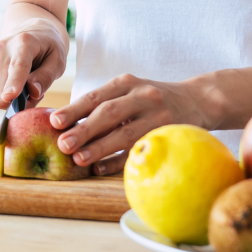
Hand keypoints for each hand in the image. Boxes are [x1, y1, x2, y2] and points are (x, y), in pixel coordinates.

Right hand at [0, 22, 66, 109]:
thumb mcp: (58, 60)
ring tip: (30, 84)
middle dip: (19, 100)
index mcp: (24, 42)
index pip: (17, 66)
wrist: (33, 31)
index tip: (9, 97)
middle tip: (38, 94)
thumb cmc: (48, 47)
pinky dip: (8, 93)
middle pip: (3, 86)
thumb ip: (47, 76)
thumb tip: (33, 92)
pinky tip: (20, 83)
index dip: (13, 83)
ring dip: (15, 96)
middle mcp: (3, 48)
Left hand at [50, 74, 212, 175]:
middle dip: (84, 129)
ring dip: (100, 148)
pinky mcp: (168, 134)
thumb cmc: (151, 100)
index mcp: (127, 82)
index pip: (96, 96)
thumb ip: (104, 104)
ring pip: (125, 133)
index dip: (74, 109)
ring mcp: (158, 116)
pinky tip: (101, 169)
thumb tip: (64, 126)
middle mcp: (143, 95)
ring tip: (79, 159)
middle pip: (109, 113)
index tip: (53, 122)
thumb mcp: (130, 92)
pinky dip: (119, 161)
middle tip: (62, 144)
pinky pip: (140, 149)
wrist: (198, 100)